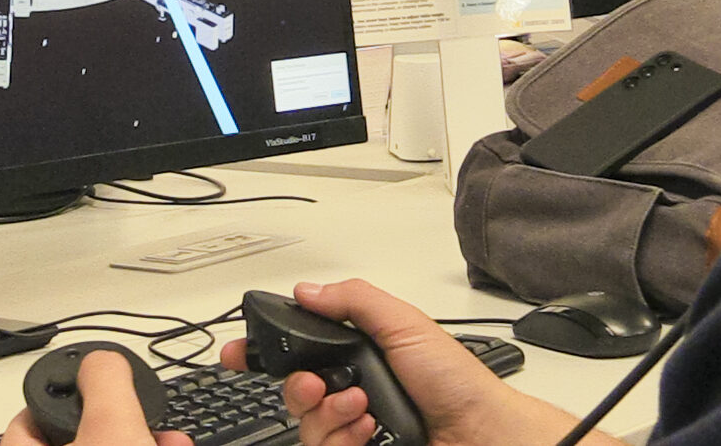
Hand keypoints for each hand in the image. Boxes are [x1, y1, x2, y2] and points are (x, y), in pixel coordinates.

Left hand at [0, 350, 190, 445]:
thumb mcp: (112, 424)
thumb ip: (105, 380)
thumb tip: (101, 359)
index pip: (24, 420)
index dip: (58, 397)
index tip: (87, 389)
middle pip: (77, 436)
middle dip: (120, 421)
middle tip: (142, 416)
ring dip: (143, 439)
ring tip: (170, 438)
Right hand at [220, 279, 625, 445]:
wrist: (480, 435)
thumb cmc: (456, 382)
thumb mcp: (405, 324)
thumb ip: (355, 302)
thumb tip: (307, 290)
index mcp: (361, 355)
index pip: (302, 352)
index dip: (266, 353)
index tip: (240, 353)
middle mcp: (353, 394)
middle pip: (295, 393)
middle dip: (300, 387)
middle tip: (319, 384)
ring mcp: (355, 431)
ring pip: (306, 427)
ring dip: (327, 415)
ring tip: (360, 408)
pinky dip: (341, 439)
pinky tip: (368, 432)